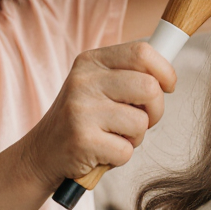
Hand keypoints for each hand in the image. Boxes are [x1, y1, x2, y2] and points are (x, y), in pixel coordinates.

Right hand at [21, 42, 177, 187]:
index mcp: (91, 61)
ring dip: (135, 137)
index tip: (168, 87)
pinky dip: (120, 157)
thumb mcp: (98, 86)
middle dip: (156, 110)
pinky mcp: (82, 140)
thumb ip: (129, 76)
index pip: (142, 52)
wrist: (42, 153)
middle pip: (149, 88)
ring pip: (141, 123)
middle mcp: (84, 81)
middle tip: (141, 120)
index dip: (165, 71)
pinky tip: (100, 152)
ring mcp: (81, 110)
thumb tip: (168, 75)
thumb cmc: (83, 120)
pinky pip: (126, 150)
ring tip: (113, 137)